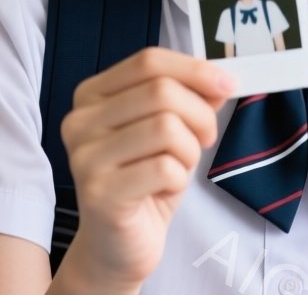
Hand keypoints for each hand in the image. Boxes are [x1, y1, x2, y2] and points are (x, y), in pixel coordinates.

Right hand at [56, 48, 234, 290]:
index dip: (194, 69)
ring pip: (166, 127)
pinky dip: (179, 178)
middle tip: (204, 139)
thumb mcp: (169, 132)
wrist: (117, 247)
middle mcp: (79, 121)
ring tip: (178, 168)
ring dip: (189, 151)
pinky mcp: (99, 192)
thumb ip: (189, 100)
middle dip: (199, 115)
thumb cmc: (144, 183)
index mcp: (91, 96)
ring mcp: (85, 157)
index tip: (227, 84)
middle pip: (161, 91)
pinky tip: (164, 190)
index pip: (148, 61)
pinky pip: (164, 168)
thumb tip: (220, 80)